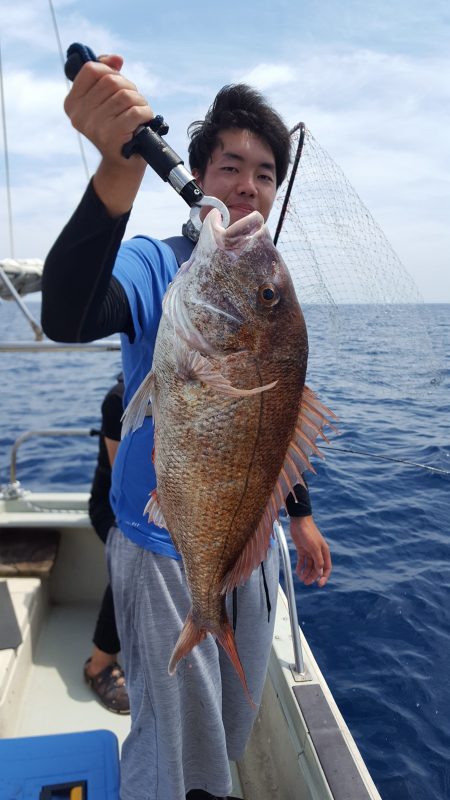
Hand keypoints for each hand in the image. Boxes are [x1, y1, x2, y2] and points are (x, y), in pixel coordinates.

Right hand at [64, 55, 152, 215]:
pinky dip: (145, 113)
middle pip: (111, 81)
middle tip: (134, 101)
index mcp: (72, 104)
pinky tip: (144, 120)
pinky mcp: (111, 135)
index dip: (110, 69)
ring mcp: (94, 126)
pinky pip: (135, 111)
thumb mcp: (105, 100)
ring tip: (139, 112)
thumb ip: (106, 75)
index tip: (118, 80)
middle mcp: (79, 115)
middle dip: (129, 87)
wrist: (123, 163)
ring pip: (125, 95)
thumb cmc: (116, 127)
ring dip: (139, 101)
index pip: (92, 69)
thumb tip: (117, 59)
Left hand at [289, 515, 331, 587]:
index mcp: (324, 552)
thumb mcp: (314, 547)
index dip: (324, 576)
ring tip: (301, 579)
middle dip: (312, 576)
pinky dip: (300, 567)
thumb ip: (318, 560)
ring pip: (309, 566)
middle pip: (317, 568)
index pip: (326, 567)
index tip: (319, 584)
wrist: (299, 521)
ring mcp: (309, 551)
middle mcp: (318, 552)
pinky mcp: (302, 549)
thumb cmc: (309, 532)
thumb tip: (321, 572)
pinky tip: (297, 572)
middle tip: (306, 583)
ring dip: (305, 573)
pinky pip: (302, 561)